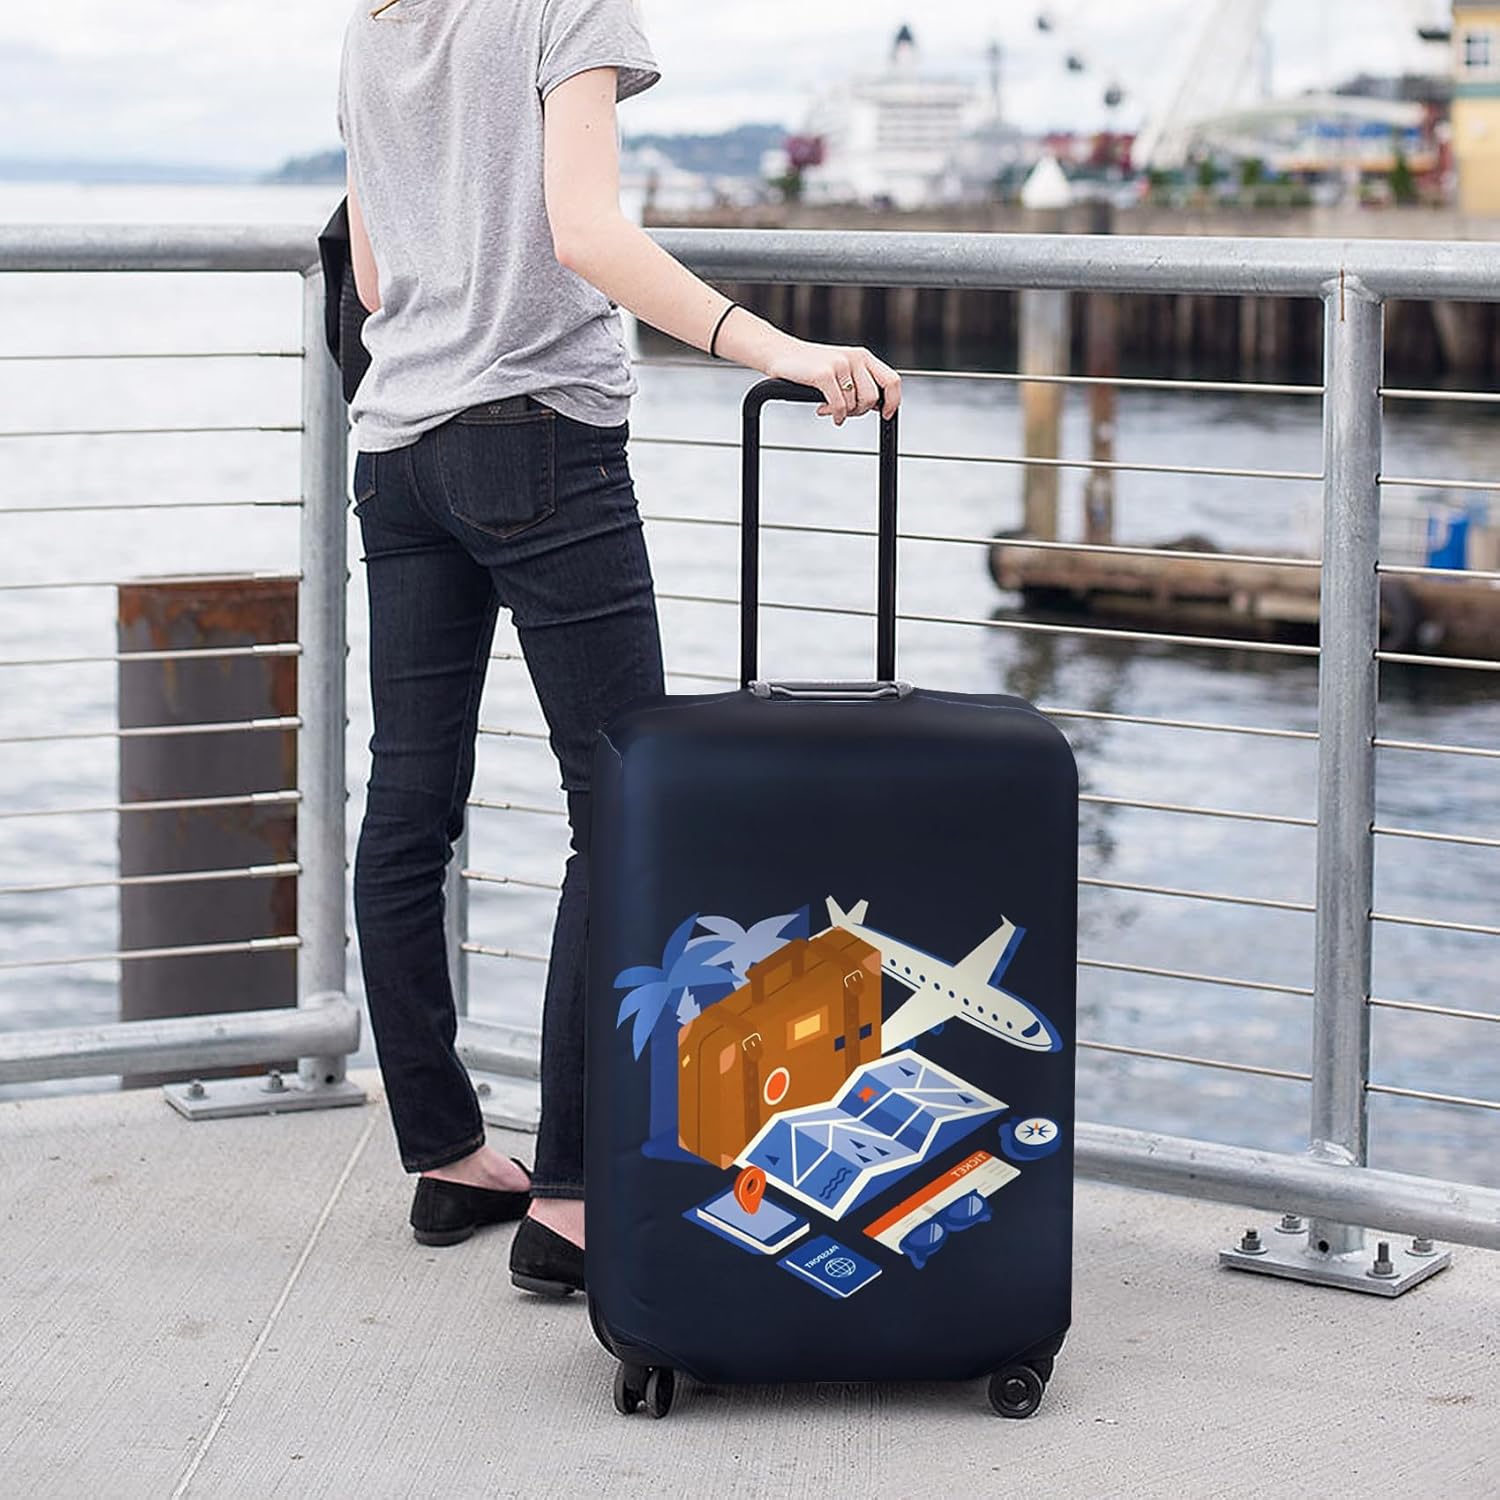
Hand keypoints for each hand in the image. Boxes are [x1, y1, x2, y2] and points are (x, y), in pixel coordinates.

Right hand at [765, 338, 901, 424]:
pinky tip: (825, 411)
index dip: (893, 401)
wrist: (781, 352)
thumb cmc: (810, 364)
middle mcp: (855, 358)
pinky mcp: (824, 374)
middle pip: (873, 398)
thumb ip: (860, 382)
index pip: (892, 380)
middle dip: (860, 412)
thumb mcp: (842, 368)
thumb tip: (875, 406)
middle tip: (847, 413)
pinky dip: (834, 415)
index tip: (886, 414)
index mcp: (863, 356)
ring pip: (855, 404)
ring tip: (829, 409)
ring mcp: (840, 365)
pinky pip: (839, 406)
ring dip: (843, 414)